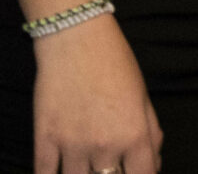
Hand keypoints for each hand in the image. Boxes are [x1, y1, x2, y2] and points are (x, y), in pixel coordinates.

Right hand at [32, 15, 162, 173]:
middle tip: (108, 166)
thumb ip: (150, 134)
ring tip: (87, 166)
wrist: (76, 37)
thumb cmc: (115, 62)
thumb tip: (152, 166)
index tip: (132, 172)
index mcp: (134, 135)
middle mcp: (105, 146)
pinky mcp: (45, 140)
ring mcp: (73, 145)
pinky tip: (59, 172)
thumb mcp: (143, 96)